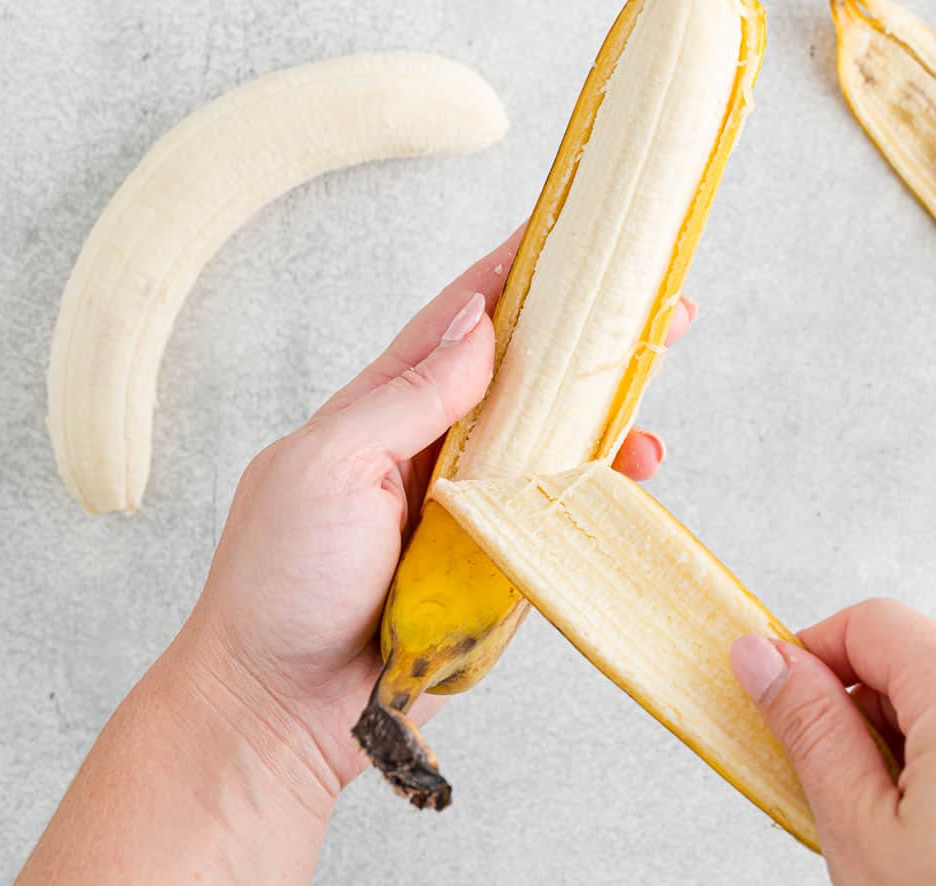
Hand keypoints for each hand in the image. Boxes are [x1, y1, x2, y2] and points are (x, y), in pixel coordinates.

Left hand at [182, 228, 696, 790]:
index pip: (457, 323)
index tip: (567, 225)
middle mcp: (431, 450)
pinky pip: (560, 512)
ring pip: (552, 438)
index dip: (512, 271)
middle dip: (583, 330)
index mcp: (380, 410)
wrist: (278, 711)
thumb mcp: (325, 467)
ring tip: (657, 360)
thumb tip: (477, 328)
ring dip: (605, 401)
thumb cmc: (278, 585)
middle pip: (522, 375)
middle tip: (647, 291)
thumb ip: (403, 398)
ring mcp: (469, 508)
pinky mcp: (498, 564)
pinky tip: (635, 464)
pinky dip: (601, 483)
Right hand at [731, 600, 935, 885]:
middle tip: (838, 798)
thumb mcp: (861, 831)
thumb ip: (809, 727)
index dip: (810, 656)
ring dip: (916, 753)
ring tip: (905, 841)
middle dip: (866, 719)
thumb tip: (761, 657)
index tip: (775, 695)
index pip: (872, 625)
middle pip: (920, 668)